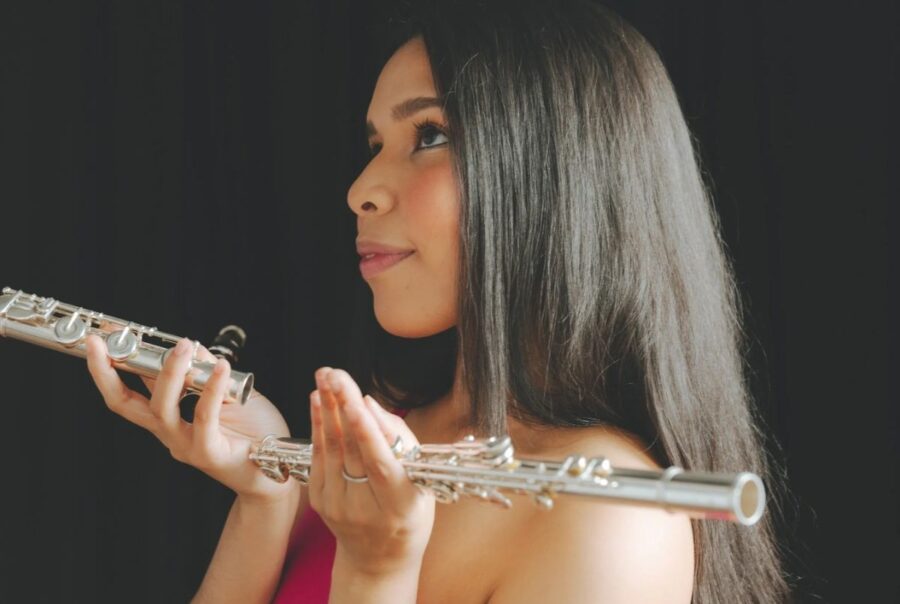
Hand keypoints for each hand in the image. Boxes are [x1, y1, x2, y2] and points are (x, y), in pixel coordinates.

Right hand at [85, 334, 296, 502]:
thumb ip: (208, 374)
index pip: (127, 394)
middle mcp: (170, 434)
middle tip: (107, 341)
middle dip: (109, 372)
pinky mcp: (210, 454)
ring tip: (183, 345)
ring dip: (170, 373)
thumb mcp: (229, 393)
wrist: (279, 473)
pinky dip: (211, 389)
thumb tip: (190, 346)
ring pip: (163, 408)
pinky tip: (221, 367)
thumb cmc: (253, 433)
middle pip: (126, 405)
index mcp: (168, 420)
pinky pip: (204, 418)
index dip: (108, 369)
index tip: (97, 340)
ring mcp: (186, 446)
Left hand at [309, 367, 434, 576]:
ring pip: (331, 450)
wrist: (379, 559)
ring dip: (326, 409)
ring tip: (325, 377)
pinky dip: (318, 426)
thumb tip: (370, 405)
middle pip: (351, 451)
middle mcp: (365, 509)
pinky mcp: (321, 503)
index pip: (380, 463)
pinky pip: (319, 458)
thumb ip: (400, 443)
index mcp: (400, 506)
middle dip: (342, 406)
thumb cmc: (410, 513)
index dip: (367, 431)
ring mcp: (339, 508)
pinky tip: (317, 401)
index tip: (358, 400)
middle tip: (336, 373)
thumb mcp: (421, 483)